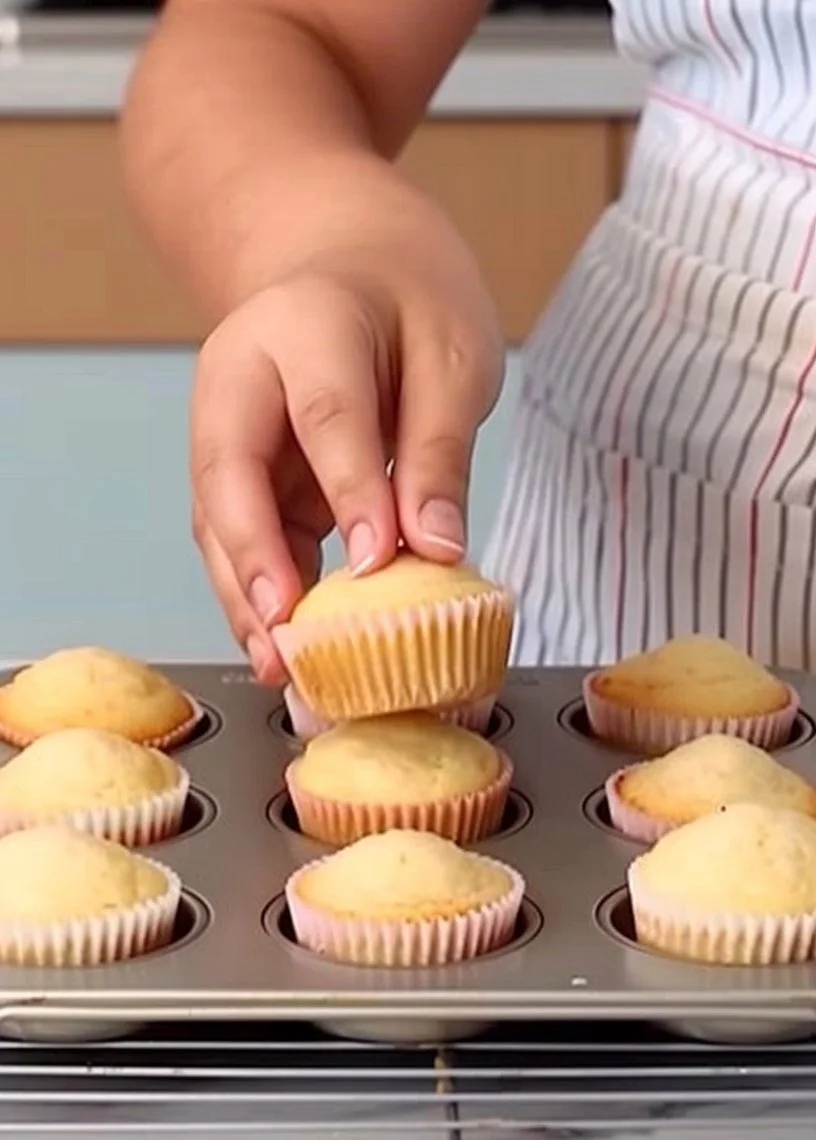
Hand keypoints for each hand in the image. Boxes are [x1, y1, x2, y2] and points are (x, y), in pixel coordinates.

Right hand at [190, 234, 502, 683]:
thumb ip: (438, 449)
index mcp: (306, 322)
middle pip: (231, 471)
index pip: (325, 413)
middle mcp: (243, 376)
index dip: (350, 490)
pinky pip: (240, 542)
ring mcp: (228, 429)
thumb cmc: (409, 306)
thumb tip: (436, 549)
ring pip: (219, 519)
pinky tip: (285, 651)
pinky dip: (259, 598)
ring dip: (245, 597)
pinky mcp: (239, 479)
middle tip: (287, 632)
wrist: (350, 268)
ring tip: (281, 668)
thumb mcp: (452, 356)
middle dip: (256, 558)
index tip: (380, 560)